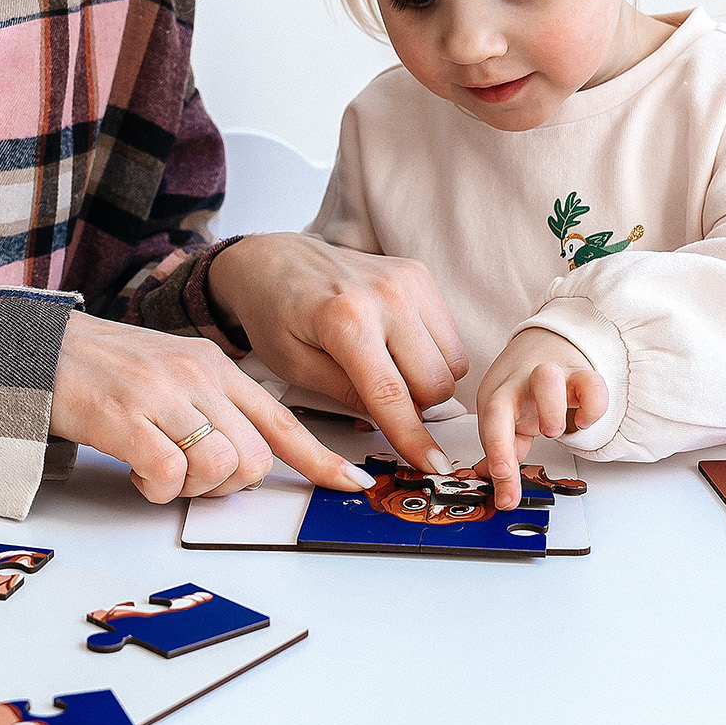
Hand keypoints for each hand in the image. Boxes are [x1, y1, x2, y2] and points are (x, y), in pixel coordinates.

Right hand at [50, 310, 377, 505]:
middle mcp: (196, 375)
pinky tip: (138, 473)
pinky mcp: (124, 417)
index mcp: (215, 366)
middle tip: (191, 477)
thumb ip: (213, 406)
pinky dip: (156, 489)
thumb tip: (246, 457)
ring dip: (190, 490)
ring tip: (160, 471)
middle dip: (229, 487)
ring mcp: (160, 394)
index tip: (350, 483)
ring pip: (218, 469)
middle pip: (255, 458)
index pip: (282, 419)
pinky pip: (168, 475)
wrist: (37, 349)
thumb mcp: (173, 373)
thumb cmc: (103, 369)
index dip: (320, 459)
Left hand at [205, 235, 467, 475]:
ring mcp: (408, 280)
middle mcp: (386, 294)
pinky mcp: (419, 274)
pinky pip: (449, 335)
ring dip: (427, 381)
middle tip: (379, 399)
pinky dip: (432, 354)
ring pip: (452, 362)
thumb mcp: (293, 366)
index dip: (413, 437)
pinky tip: (397, 348)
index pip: (391, 394)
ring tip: (387, 371)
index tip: (431, 465)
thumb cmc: (274, 313)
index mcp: (346, 320)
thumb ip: (345, 395)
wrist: (274, 259)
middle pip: (435, 382)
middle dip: (416, 407)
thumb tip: (390, 424)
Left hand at [473, 326, 608, 509]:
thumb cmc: (522, 386)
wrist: (543, 343)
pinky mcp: (581, 375)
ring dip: (551, 408)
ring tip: (555, 432)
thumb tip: (497, 489)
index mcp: (497, 397)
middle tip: (527, 450)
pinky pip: (592, 384)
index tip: (504, 490)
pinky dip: (593, 407)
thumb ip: (503, 452)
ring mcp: (549, 376)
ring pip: (547, 379)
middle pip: (503, 398)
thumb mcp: (505, 418)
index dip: (496, 455)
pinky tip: (584, 422)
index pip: (489, 425)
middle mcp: (518, 385)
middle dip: (505, 434)